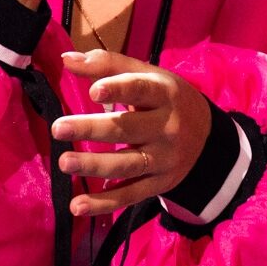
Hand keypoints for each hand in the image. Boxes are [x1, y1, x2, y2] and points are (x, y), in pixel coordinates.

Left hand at [51, 49, 211, 216]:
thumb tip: (67, 60)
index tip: (94, 92)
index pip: (141, 89)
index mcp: (165, 94)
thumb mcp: (149, 76)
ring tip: (64, 162)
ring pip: (128, 164)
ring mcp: (164, 159)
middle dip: (92, 129)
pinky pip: (130, 195)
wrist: (209, 139)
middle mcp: (167, 128)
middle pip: (128, 129)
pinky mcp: (159, 184)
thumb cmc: (167, 100)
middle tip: (58, 128)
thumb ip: (109, 65)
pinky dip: (104, 203)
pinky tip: (77, 205)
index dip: (119, 89)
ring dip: (95, 165)